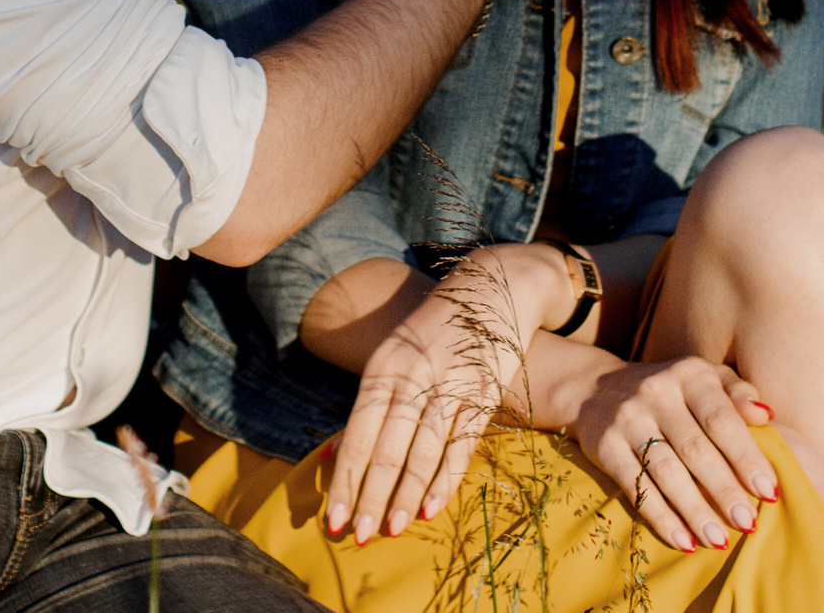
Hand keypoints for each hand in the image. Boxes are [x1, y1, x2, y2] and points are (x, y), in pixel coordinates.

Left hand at [326, 245, 576, 544]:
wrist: (492, 287)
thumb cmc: (432, 331)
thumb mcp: (392, 357)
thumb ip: (368, 407)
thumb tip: (331, 455)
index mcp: (383, 369)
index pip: (357, 436)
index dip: (344, 481)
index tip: (331, 519)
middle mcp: (412, 378)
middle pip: (385, 450)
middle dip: (369, 498)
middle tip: (356, 538)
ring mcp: (450, 386)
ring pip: (421, 452)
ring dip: (403, 497)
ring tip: (389, 531)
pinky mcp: (483, 393)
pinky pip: (460, 445)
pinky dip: (444, 479)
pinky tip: (429, 508)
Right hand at [550, 354, 779, 553]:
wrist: (595, 388)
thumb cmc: (670, 391)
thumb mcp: (703, 379)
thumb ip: (737, 393)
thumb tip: (765, 416)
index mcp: (689, 374)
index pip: (722, 419)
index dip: (746, 457)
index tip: (768, 491)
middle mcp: (656, 392)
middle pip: (695, 449)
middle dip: (724, 490)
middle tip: (748, 523)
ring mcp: (627, 418)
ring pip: (666, 472)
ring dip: (695, 511)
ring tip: (719, 540)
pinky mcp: (604, 446)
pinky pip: (636, 487)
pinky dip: (661, 517)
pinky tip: (683, 541)